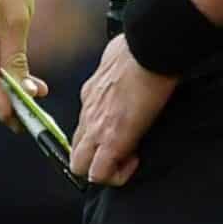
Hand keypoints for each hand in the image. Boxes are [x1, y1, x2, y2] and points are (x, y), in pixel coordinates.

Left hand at [69, 33, 176, 185]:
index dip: (98, 139)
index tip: (120, 134)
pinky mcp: (111, 139)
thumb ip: (115, 67)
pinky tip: (134, 162)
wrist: (148, 49)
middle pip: (75, 151)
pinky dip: (115, 175)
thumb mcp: (118, 58)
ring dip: (103, 169)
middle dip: (93, 162)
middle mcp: (87, 113)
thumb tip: (122, 58)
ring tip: (128, 160)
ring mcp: (95, 127)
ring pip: (81, 166)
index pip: (83, 127)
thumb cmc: (140, 48)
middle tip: (119, 157)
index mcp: (90, 94)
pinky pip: (100, 172)